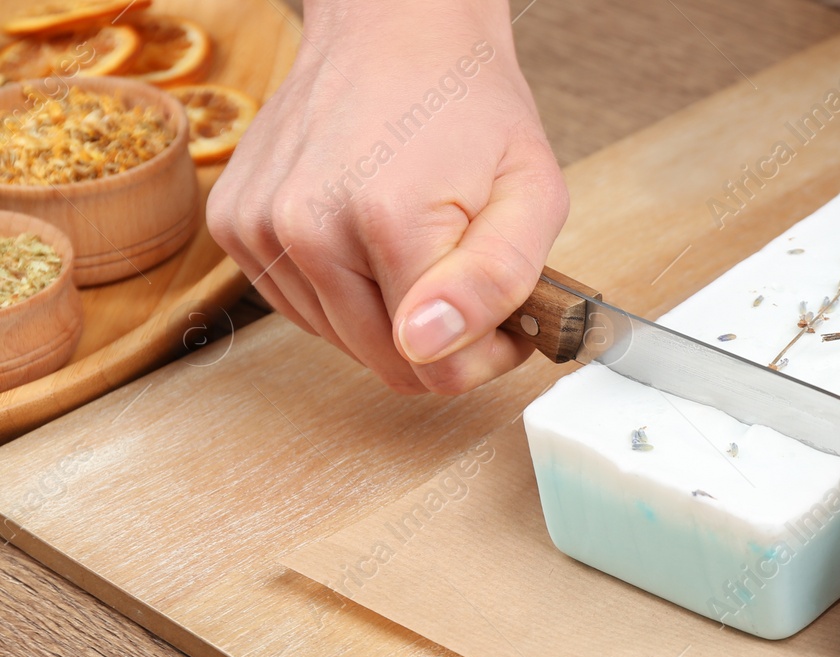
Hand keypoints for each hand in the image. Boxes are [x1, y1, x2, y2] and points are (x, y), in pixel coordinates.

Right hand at [208, 0, 567, 394]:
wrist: (394, 27)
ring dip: (391, 315)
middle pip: (387, 363)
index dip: (486, 353)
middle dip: (441, 341)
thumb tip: (430, 348)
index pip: (438, 367)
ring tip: (420, 243)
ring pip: (344, 343)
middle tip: (470, 274)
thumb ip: (498, 282)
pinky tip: (368, 237)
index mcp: (385, 221)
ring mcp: (258, 229)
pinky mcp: (234, 226)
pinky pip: (304, 310)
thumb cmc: (469, 105)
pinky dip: (346, 293)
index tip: (509, 313)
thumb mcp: (533, 193)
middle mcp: (305, 229)